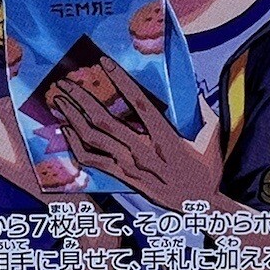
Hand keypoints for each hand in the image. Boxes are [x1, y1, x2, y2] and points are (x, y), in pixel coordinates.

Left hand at [51, 55, 222, 211]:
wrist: (199, 206)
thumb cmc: (207, 169)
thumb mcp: (211, 137)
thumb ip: (202, 111)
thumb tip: (194, 90)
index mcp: (165, 137)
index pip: (139, 103)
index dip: (121, 81)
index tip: (104, 63)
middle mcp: (143, 151)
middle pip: (104, 121)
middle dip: (81, 99)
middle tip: (64, 83)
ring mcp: (130, 167)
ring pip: (93, 140)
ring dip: (73, 118)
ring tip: (59, 101)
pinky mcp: (123, 178)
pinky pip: (93, 161)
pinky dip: (75, 145)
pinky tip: (66, 130)